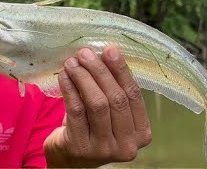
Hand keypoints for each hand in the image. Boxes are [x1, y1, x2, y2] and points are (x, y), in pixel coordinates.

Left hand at [44, 45, 151, 166]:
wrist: (70, 158)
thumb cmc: (91, 128)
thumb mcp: (109, 113)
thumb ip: (112, 90)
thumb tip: (104, 53)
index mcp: (142, 133)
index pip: (134, 96)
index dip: (122, 71)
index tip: (109, 49)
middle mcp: (128, 145)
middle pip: (116, 100)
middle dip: (100, 72)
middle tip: (85, 53)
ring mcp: (104, 149)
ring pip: (97, 104)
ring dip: (83, 78)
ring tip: (72, 62)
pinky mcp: (81, 148)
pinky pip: (75, 111)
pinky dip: (69, 89)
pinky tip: (64, 76)